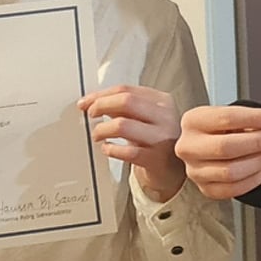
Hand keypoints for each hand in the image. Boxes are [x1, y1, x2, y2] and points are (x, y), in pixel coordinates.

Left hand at [78, 85, 183, 201]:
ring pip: (122, 125)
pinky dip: (111, 149)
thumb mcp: (144, 118)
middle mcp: (164, 117)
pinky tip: (107, 149)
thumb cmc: (156, 141)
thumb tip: (91, 102)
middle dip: (101, 106)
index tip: (86, 102)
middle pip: (126, 101)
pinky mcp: (155, 159)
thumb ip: (121, 108)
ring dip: (102, 129)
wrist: (174, 170)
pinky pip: (126, 151)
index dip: (100, 95)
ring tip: (97, 135)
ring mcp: (161, 138)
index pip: (126, 90)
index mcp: (161, 101)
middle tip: (91, 115)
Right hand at [174, 105, 260, 198]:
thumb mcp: (230, 117)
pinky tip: (260, 170)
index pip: (226, 119)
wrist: (207, 147)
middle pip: (225, 147)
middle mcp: (188, 147)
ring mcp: (194, 170)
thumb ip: (250, 119)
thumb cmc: (220, 131)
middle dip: (259, 142)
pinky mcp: (205, 188)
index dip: (257, 119)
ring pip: (229, 172)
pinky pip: (232, 190)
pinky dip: (252, 180)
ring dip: (258, 162)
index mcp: (193, 122)